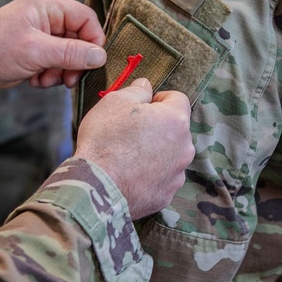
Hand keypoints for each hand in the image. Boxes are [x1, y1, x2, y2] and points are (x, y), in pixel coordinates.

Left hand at [0, 0, 106, 89]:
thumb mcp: (36, 51)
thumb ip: (71, 53)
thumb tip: (100, 56)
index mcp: (48, 6)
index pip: (86, 19)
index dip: (93, 41)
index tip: (91, 63)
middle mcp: (47, 18)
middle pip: (79, 39)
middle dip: (74, 62)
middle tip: (68, 80)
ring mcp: (41, 35)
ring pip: (69, 55)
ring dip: (61, 72)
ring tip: (45, 79)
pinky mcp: (35, 52)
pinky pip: (55, 64)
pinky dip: (49, 75)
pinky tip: (35, 79)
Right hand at [74, 79, 193, 219]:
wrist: (96, 188)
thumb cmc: (105, 140)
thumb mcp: (115, 101)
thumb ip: (137, 90)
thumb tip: (146, 85)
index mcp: (176, 120)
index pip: (177, 98)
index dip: (158, 99)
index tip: (141, 107)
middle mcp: (184, 148)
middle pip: (175, 129)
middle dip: (157, 127)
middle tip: (129, 132)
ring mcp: (177, 175)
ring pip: (169, 155)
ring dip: (155, 152)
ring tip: (126, 156)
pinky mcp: (166, 196)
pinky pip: (161, 178)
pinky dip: (149, 175)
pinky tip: (128, 175)